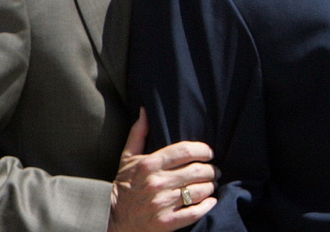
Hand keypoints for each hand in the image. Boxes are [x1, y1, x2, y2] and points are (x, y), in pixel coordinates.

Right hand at [107, 108, 217, 231]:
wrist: (115, 217)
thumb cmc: (125, 185)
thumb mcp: (127, 157)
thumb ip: (138, 133)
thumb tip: (145, 110)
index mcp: (149, 164)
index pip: (184, 151)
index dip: (202, 150)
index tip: (209, 153)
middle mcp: (156, 182)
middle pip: (196, 171)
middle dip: (211, 170)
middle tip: (215, 171)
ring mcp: (162, 203)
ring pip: (198, 191)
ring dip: (210, 187)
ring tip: (211, 185)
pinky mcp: (167, 222)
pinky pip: (195, 212)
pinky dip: (207, 206)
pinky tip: (210, 201)